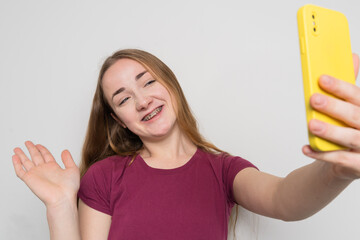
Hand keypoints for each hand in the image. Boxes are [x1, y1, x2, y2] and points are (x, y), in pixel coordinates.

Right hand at [12, 141, 79, 207]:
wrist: (62, 198)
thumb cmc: (69, 188)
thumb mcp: (72, 169)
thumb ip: (68, 159)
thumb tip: (65, 151)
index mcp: (53, 167)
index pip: (46, 155)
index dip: (42, 149)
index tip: (38, 145)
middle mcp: (44, 170)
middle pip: (35, 156)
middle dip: (31, 149)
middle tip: (27, 142)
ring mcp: (36, 174)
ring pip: (26, 162)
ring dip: (21, 155)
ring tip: (17, 149)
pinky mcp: (29, 179)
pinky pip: (20, 171)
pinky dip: (16, 164)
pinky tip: (14, 158)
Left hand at [302, 53, 359, 179]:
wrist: (357, 160)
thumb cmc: (354, 127)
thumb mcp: (356, 106)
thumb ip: (352, 88)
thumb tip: (351, 56)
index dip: (342, 87)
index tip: (322, 79)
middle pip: (356, 116)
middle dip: (334, 107)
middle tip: (314, 100)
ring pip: (351, 138)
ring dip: (330, 131)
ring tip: (312, 125)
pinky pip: (342, 160)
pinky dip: (323, 154)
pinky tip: (306, 147)